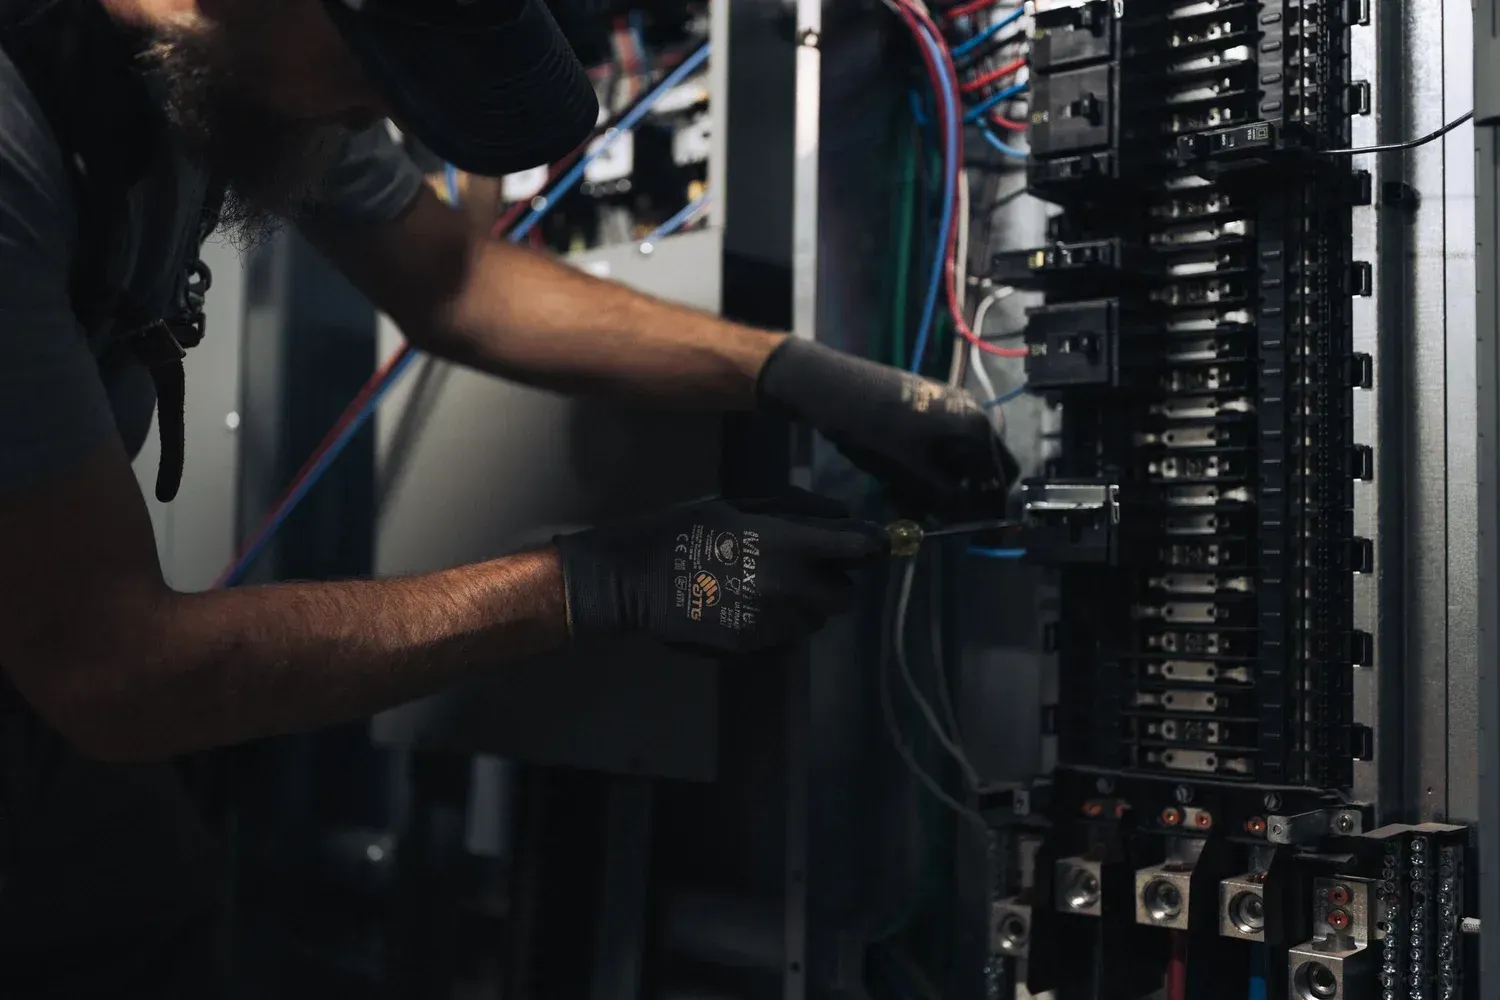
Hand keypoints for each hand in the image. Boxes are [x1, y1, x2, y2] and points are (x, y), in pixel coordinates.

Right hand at [554, 491, 885, 654]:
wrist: (635, 579)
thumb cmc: (685, 529)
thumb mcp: (738, 504)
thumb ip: (795, 510)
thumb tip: (842, 516)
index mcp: (785, 543)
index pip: (855, 548)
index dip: (870, 544)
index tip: (874, 542)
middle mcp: (788, 587)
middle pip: (844, 596)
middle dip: (833, 582)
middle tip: (807, 568)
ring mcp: (772, 622)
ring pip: (815, 619)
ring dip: (805, 605)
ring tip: (768, 586)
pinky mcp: (753, 645)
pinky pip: (785, 636)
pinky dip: (779, 622)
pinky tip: (747, 604)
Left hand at [757, 338, 1018, 516]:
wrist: (835, 387)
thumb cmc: (876, 428)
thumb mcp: (912, 470)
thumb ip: (945, 495)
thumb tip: (963, 518)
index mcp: (976, 427)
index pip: (1004, 473)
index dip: (993, 504)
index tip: (974, 527)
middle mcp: (970, 414)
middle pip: (981, 466)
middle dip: (963, 495)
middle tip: (938, 517)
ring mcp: (948, 409)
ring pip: (956, 459)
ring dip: (942, 484)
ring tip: (914, 503)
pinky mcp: (926, 409)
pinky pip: (938, 446)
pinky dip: (928, 468)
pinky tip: (903, 483)